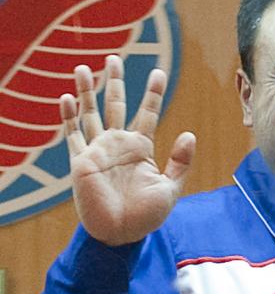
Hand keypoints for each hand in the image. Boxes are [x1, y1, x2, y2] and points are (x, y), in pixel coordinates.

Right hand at [61, 54, 194, 245]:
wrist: (121, 235)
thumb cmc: (147, 216)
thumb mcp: (171, 188)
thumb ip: (180, 162)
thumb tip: (189, 134)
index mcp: (141, 148)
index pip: (148, 112)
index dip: (152, 92)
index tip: (158, 72)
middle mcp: (119, 144)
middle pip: (116, 104)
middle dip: (115, 81)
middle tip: (113, 57)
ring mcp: (98, 151)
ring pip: (91, 113)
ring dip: (87, 91)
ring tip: (84, 67)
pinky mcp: (80, 162)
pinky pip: (72, 135)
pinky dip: (68, 117)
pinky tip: (66, 97)